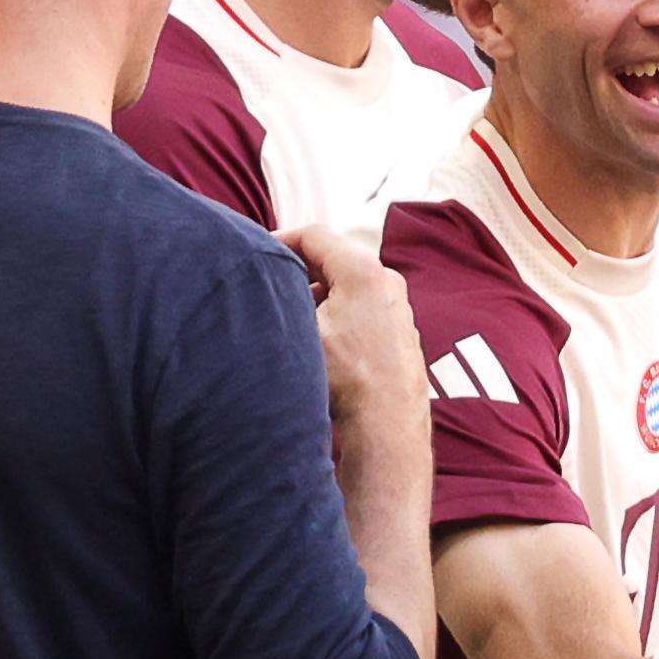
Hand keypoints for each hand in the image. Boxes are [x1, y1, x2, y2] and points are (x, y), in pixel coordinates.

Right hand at [279, 226, 428, 434]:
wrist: (387, 422)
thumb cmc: (347, 378)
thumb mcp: (303, 330)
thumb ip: (283, 296)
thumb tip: (259, 286)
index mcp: (362, 270)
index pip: (314, 236)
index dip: (280, 240)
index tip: (258, 255)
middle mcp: (387, 280)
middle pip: (333, 257)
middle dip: (299, 269)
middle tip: (270, 285)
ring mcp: (398, 304)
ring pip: (347, 282)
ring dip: (318, 292)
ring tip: (293, 315)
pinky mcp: (400, 327)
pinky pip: (363, 303)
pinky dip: (338, 309)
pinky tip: (320, 336)